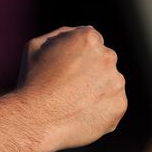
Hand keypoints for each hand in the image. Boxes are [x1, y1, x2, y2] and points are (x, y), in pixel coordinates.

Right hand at [18, 25, 126, 151]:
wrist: (36, 119)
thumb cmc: (32, 81)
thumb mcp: (37, 46)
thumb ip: (62, 34)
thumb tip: (79, 32)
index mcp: (88, 38)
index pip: (92, 42)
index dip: (77, 56)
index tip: (65, 70)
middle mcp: (107, 56)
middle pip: (103, 61)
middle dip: (90, 71)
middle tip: (68, 88)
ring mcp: (116, 81)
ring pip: (110, 83)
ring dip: (97, 89)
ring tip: (73, 103)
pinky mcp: (120, 105)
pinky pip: (113, 104)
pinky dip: (101, 109)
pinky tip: (81, 114)